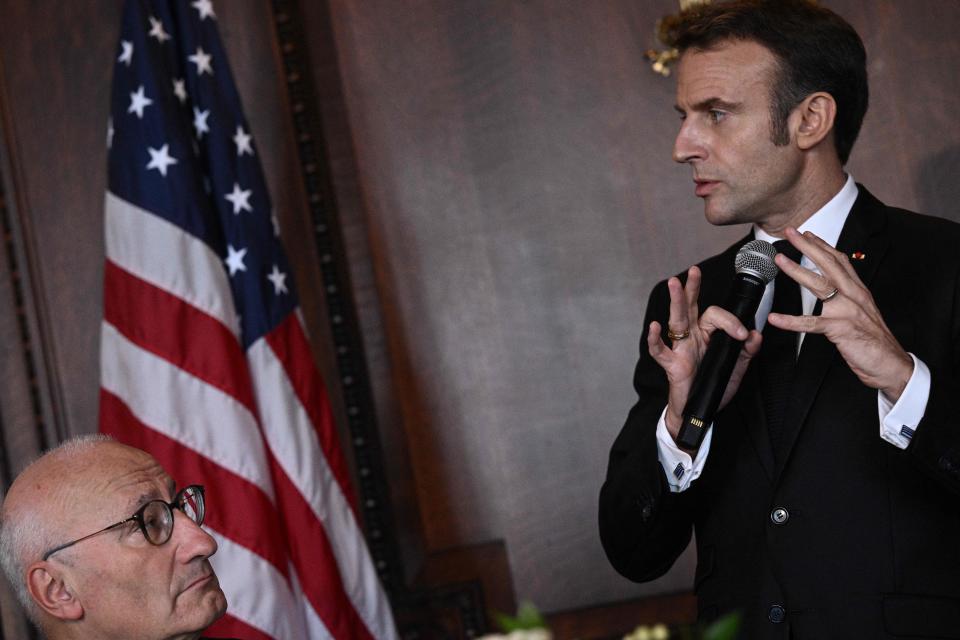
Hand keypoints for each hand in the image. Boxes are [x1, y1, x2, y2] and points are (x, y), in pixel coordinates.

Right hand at [648, 265, 763, 444]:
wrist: (699, 412)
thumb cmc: (713, 387)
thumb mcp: (736, 368)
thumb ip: (746, 351)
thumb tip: (755, 334)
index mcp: (708, 335)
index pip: (717, 316)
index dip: (731, 321)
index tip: (744, 335)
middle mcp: (693, 337)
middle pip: (691, 308)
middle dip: (692, 288)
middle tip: (694, 271)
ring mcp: (681, 349)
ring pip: (677, 321)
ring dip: (676, 301)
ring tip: (674, 284)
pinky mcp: (672, 365)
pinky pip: (660, 350)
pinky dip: (656, 339)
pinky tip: (654, 327)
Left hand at [766, 227, 912, 401]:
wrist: (890, 363)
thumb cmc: (873, 339)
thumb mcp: (862, 310)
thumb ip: (847, 296)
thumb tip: (833, 285)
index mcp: (858, 290)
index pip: (840, 260)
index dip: (822, 245)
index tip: (807, 234)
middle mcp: (854, 295)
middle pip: (829, 264)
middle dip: (808, 246)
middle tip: (790, 233)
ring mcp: (847, 311)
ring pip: (819, 285)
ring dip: (797, 271)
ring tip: (779, 261)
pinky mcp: (840, 329)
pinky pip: (810, 324)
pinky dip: (791, 321)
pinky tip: (775, 318)